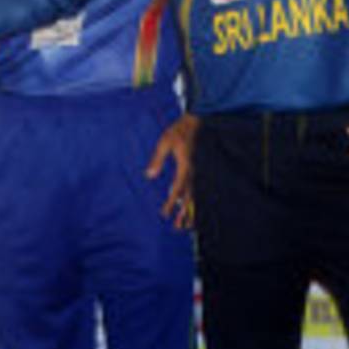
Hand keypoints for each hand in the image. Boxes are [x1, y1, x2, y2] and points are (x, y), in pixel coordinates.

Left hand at [145, 114, 198, 229]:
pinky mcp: (200, 169)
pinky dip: (194, 200)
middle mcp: (194, 171)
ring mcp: (199, 171)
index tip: (165, 214)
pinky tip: (189, 207)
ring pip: (196, 195)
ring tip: (186, 224)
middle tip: (178, 227)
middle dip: (184, 213)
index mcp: (186, 166)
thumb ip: (157, 159)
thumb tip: (149, 175)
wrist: (198, 120)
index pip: (178, 189)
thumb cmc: (179, 130)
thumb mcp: (164, 142)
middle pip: (190, 197)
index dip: (172, 203)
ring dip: (191, 210)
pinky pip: (198, 188)